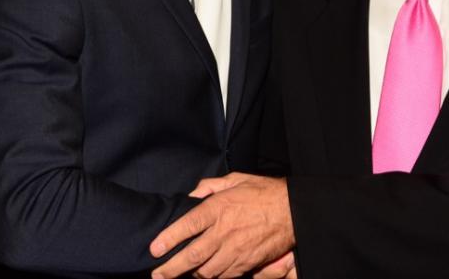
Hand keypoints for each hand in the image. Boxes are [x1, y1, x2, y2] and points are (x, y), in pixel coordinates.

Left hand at [150, 174, 294, 278]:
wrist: (294, 210)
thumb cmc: (264, 192)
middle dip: (170, 269)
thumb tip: (192, 195)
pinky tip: (205, 274)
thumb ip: (210, 186)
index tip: (154, 249)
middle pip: (191, 256)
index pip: (187, 226)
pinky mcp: (247, 263)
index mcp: (219, 208)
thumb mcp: (236, 179)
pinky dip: (213, 277)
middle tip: (157, 275)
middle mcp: (224, 232)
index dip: (168, 239)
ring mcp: (236, 251)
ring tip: (179, 275)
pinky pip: (225, 276)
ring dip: (191, 275)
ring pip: (206, 271)